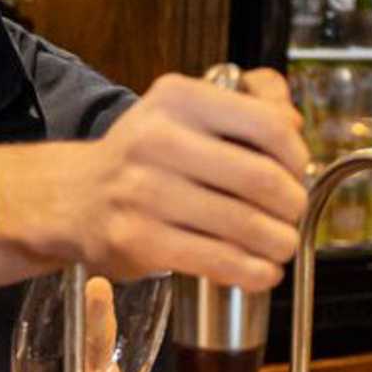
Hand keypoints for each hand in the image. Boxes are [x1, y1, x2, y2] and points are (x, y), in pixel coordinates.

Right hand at [72, 69, 307, 291]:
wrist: (73, 197)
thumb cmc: (142, 157)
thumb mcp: (184, 111)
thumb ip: (247, 104)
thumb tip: (294, 122)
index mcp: (178, 99)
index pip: (269, 126)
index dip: (298, 156)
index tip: (297, 173)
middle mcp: (157, 140)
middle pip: (261, 179)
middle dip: (292, 205)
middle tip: (292, 214)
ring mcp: (145, 192)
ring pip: (244, 225)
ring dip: (278, 243)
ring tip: (281, 245)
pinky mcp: (139, 239)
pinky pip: (217, 260)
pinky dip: (252, 272)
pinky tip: (261, 272)